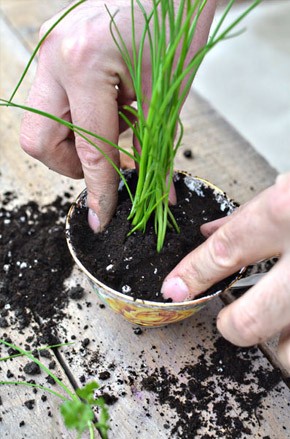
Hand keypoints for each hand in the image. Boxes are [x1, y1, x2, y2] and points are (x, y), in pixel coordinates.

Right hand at [20, 0, 215, 230]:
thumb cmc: (178, 23)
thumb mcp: (167, 95)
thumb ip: (154, 149)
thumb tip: (154, 194)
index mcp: (84, 64)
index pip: (88, 149)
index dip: (98, 190)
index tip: (102, 216)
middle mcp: (55, 56)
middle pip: (41, 141)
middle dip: (72, 165)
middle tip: (106, 168)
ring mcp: (51, 49)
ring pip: (43, 122)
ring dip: (77, 141)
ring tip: (117, 132)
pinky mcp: (56, 48)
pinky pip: (55, 100)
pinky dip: (80, 118)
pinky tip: (111, 110)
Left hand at [161, 173, 289, 371]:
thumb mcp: (287, 189)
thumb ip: (247, 214)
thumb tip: (208, 234)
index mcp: (289, 211)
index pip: (225, 251)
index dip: (192, 274)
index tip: (177, 288)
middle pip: (252, 321)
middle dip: (232, 326)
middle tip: (233, 317)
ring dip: (281, 340)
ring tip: (284, 316)